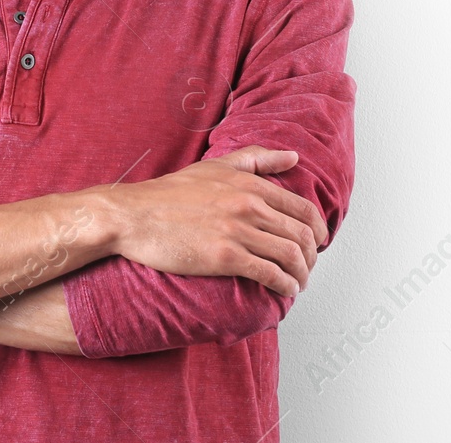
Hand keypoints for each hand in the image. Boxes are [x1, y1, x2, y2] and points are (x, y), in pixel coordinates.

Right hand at [102, 146, 325, 297]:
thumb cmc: (169, 193)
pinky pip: (268, 273)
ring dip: (302, 274)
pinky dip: (284, 285)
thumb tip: (293, 158)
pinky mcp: (224, 256)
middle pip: (301, 234)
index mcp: (249, 184)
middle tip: (307, 268)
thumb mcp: (215, 166)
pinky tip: (284, 291)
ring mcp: (237, 230)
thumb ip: (256, 159)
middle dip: (311, 256)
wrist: (133, 215)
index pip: (303, 208)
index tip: (316, 244)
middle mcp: (248, 204)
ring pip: (290, 255)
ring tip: (298, 283)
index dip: (317, 230)